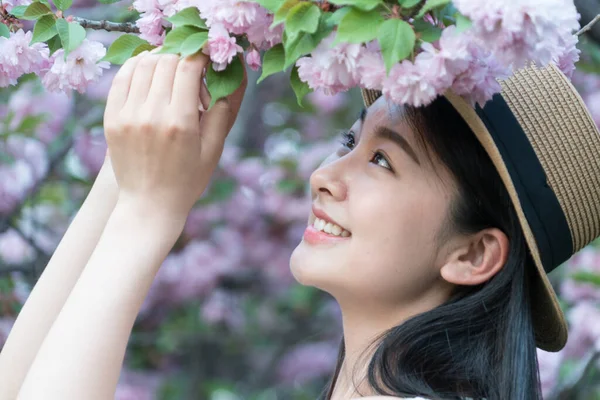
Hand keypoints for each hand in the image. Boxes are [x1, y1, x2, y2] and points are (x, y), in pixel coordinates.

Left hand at [102, 51, 246, 218]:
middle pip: (166, 61)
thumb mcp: (213, 150)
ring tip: (171, 67)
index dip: (201, 54)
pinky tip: (148, 71)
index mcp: (180, 123)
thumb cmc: (187, 180)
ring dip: (160, 58)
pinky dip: (136, 67)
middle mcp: (151, 115)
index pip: (188, 67)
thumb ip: (221, 112)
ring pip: (143, 64)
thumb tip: (228, 78)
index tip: (207, 55)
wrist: (149, 205)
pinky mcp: (111, 119)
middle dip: (182, 56)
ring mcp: (127, 116)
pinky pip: (121, 78)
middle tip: (191, 67)